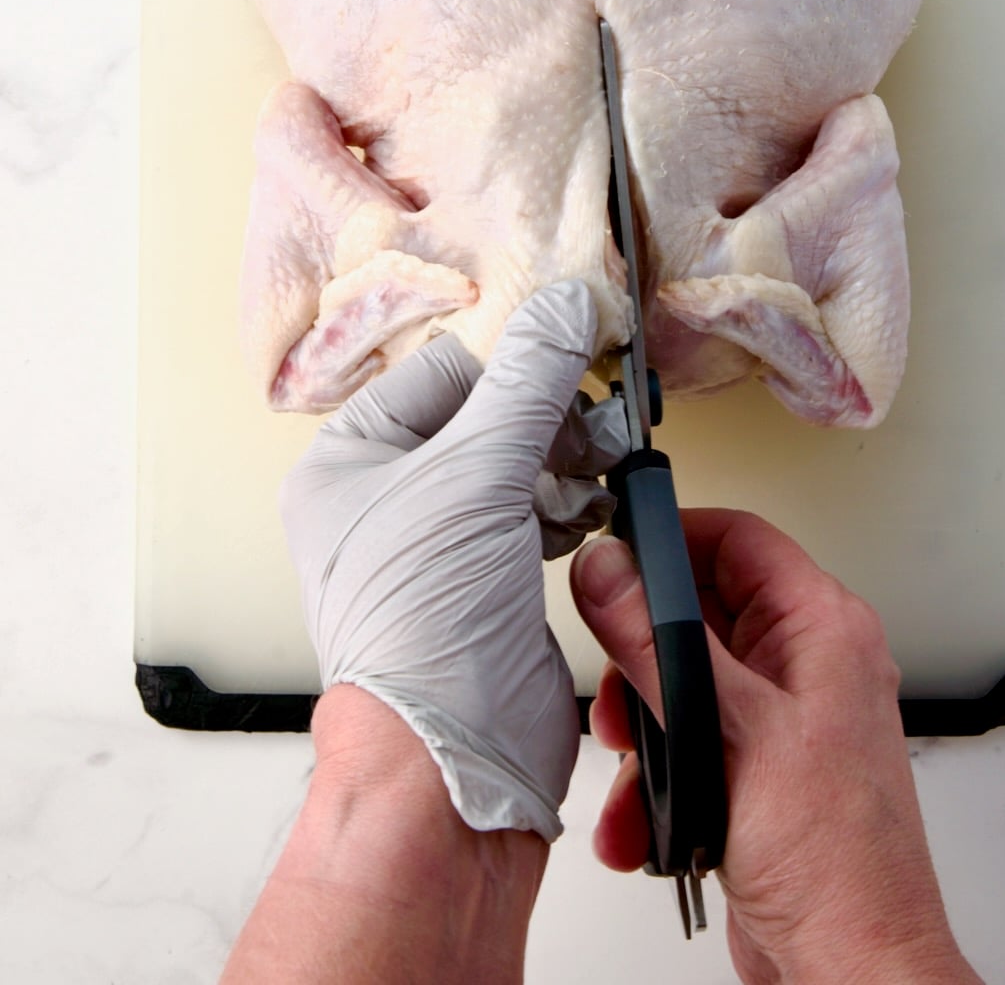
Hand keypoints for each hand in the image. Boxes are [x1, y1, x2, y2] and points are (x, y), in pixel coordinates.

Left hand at [281, 279, 626, 843]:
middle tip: (598, 413)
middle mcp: (382, 500)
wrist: (453, 762)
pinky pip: (534, 513)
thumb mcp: (477, 475)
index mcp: (345, 463)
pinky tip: (591, 509)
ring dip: (565, 459)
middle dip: (547, 414)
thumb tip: (570, 303)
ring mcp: (436, 545)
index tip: (580, 345)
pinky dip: (568, 504)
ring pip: (516, 463)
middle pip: (484, 415)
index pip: (440, 371)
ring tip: (598, 468)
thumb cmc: (427, 623)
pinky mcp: (486, 583)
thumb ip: (530, 381)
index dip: (511, 359)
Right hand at [571, 512, 981, 984]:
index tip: (614, 553)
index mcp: (823, 630)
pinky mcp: (754, 774)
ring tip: (632, 770)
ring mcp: (780, 723)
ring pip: (681, 686)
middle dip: (642, 660)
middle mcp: (806, 667)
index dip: (672, 537)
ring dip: (642, 733)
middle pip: (697, 615)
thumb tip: (609, 571)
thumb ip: (658, 643)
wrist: (851, 966)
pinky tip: (642, 819)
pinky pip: (687, 746)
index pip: (738, 539)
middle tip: (619, 693)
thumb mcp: (730, 730)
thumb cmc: (836, 863)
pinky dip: (655, 780)